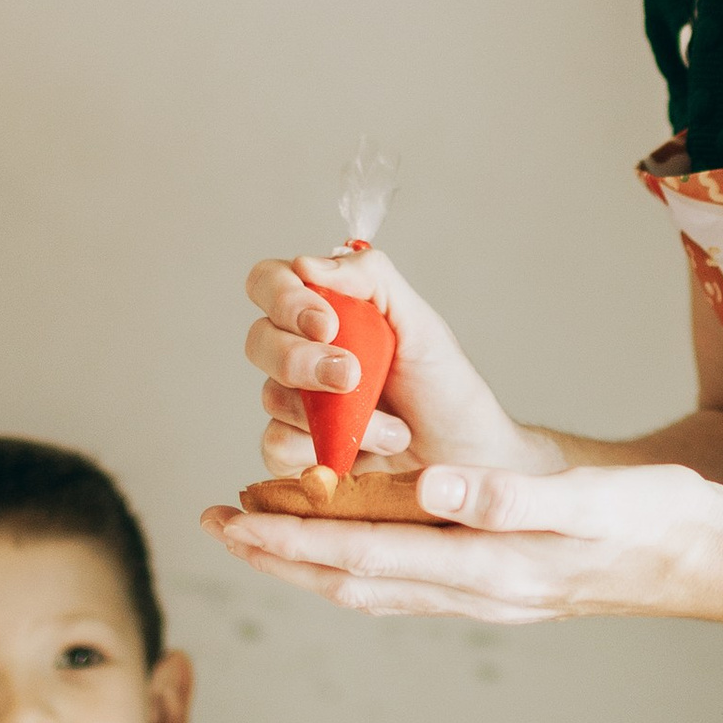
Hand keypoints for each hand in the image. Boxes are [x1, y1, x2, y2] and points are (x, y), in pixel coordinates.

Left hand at [204, 460, 722, 630]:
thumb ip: (510, 497)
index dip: (294, 538)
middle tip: (216, 524)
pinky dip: (361, 561)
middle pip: (355, 581)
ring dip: (312, 560)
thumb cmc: (663, 518)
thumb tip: (431, 489)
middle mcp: (480, 591)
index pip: (366, 557)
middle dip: (280, 555)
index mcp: (492, 567)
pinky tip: (346, 542)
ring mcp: (492, 594)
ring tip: (258, 530)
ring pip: (378, 585)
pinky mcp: (505, 582)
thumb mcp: (593, 496)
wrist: (718, 558)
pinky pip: (411, 580)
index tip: (235, 517)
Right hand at [242, 246, 547, 487]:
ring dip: (334, 414)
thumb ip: (370, 279)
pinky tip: (363, 454)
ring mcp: (294, 403)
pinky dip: (323, 450)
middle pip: (259, 340)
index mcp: (324, 307)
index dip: (285, 298)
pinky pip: (277, 446)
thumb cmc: (441, 387)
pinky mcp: (294, 452)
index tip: (327, 324)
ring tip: (394, 430)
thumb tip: (308, 264)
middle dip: (301, 359)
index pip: (270, 282)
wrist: (463, 458)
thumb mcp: (418, 322)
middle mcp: (300, 350)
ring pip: (271, 396)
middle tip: (352, 376)